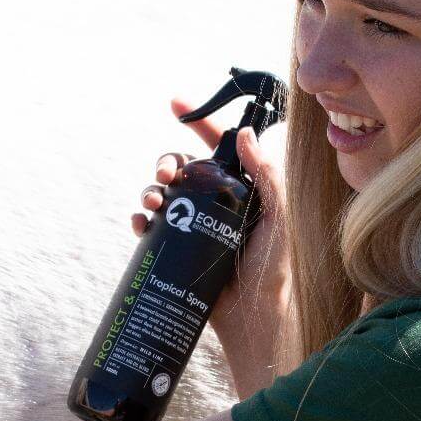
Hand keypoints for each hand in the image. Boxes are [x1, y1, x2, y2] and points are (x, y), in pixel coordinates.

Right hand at [130, 98, 290, 334]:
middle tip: (167, 176)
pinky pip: (152, 227)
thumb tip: (247, 134)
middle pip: (184, 169)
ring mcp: (195, 226)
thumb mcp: (279, 218)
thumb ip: (268, 176)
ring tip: (153, 203)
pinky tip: (141, 223)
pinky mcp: (178, 249)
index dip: (200, 122)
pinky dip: (141, 220)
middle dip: (168, 163)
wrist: (253, 316)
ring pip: (164, 194)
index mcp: (242, 191)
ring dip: (150, 189)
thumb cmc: (274, 268)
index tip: (177, 103)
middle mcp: (217, 203)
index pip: (220, 149)